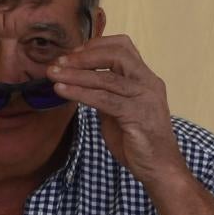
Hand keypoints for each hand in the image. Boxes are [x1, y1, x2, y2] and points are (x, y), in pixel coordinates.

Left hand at [47, 34, 183, 187]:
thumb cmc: (140, 142)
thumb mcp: (120, 112)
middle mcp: (148, 83)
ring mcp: (145, 98)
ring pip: (106, 77)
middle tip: (58, 62)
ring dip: (75, 74)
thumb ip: (106, 95)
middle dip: (84, 56)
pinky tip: (62, 91)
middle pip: (116, 54)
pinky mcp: (137, 115)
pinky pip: (104, 99)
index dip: (95, 46)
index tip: (71, 54)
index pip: (123, 47)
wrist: (160, 169)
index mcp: (145, 78)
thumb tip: (82, 83)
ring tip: (53, 74)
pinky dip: (80, 93)